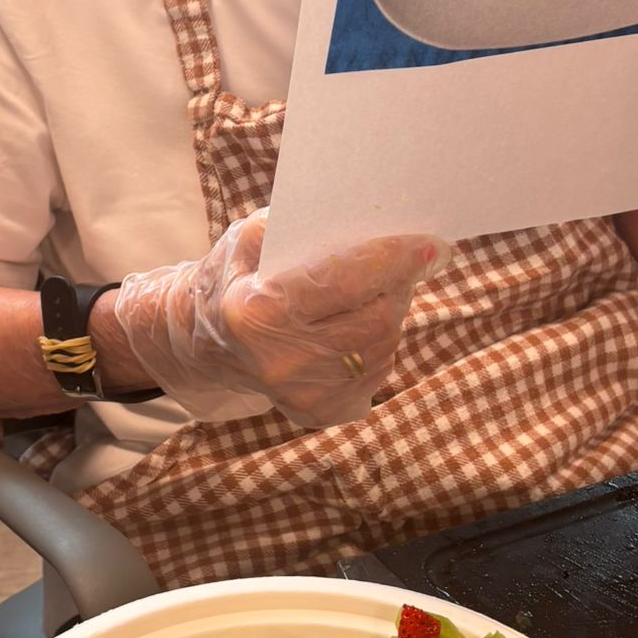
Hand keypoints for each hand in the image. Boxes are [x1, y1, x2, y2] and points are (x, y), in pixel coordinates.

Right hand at [114, 211, 447, 429]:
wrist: (205, 341)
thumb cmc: (237, 276)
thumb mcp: (251, 237)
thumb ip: (301, 226)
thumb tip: (373, 224)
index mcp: (258, 313)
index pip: (343, 283)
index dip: (392, 261)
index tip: (431, 245)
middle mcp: (280, 363)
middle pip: (376, 319)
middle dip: (399, 286)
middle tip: (408, 261)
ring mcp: (302, 395)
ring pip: (384, 346)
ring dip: (391, 312)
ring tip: (376, 291)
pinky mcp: (321, 413)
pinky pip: (378, 372)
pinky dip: (379, 343)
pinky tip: (358, 325)